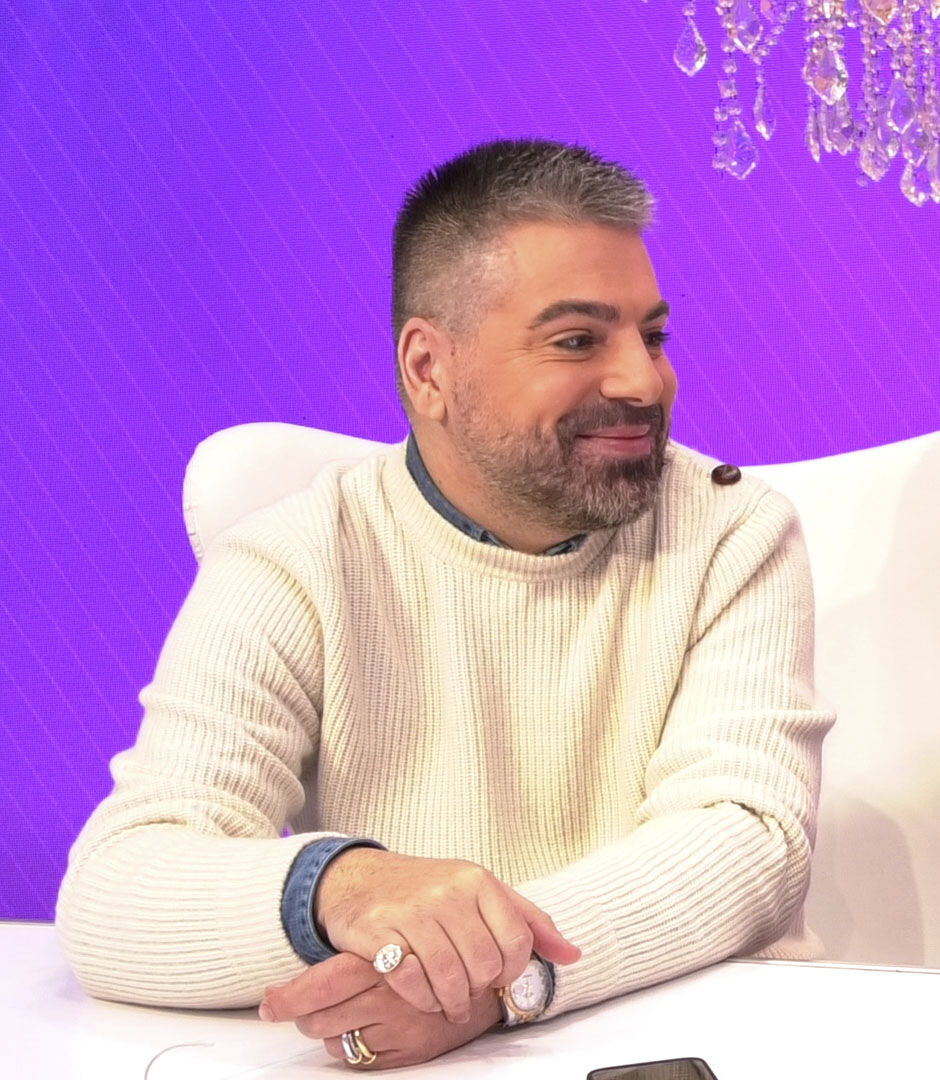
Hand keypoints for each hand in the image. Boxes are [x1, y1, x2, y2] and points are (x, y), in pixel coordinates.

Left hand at [261, 952, 501, 1068]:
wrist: (491, 980)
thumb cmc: (436, 953)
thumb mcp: (400, 938)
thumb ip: (359, 952)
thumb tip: (304, 975)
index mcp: (383, 958)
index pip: (322, 983)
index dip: (289, 997)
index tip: (268, 1003)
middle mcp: (389, 994)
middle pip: (319, 1016)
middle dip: (305, 1014)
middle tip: (303, 1007)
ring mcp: (399, 1028)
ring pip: (334, 1039)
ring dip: (330, 1029)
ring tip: (347, 1012)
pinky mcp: (409, 1054)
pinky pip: (358, 1058)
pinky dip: (354, 1047)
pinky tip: (370, 1029)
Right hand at [314, 849, 579, 1023]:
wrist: (362, 879)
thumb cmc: (429, 890)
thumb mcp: (483, 893)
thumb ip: (529, 923)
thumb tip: (573, 954)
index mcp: (478, 880)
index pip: (517, 942)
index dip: (510, 971)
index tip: (496, 974)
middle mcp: (447, 891)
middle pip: (483, 965)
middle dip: (478, 988)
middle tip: (466, 988)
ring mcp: (412, 909)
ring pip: (449, 977)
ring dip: (450, 1001)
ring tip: (447, 1000)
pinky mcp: (378, 930)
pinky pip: (411, 981)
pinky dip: (421, 998)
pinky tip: (421, 992)